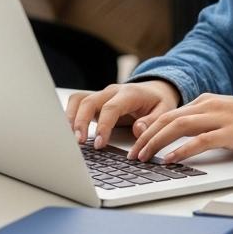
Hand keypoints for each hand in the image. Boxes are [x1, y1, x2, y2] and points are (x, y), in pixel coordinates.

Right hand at [66, 80, 180, 149]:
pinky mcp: (94, 101)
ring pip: (79, 100)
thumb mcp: (165, 110)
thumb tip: (138, 130)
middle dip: (81, 122)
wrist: (155, 90)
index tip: (100, 143)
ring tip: (68, 139)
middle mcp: (112, 91)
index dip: (103, 126)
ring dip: (71, 118)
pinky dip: (69, 115)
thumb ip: (153, 121)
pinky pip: (77, 103)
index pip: (111, 108)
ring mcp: (101, 95)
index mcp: (130, 93)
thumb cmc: (158, 101)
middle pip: (89, 102)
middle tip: (79, 142)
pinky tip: (68, 132)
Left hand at [129, 94, 232, 163]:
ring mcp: (219, 118)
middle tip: (134, 153)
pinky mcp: (229, 132)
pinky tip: (170, 159)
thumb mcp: (225, 114)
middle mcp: (209, 105)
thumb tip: (182, 132)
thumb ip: (204, 119)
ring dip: (157, 142)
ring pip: (178, 127)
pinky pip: (199, 141)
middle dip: (146, 136)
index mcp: (207, 100)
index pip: (170, 113)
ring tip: (144, 157)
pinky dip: (181, 150)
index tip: (137, 142)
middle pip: (168, 119)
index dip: (150, 128)